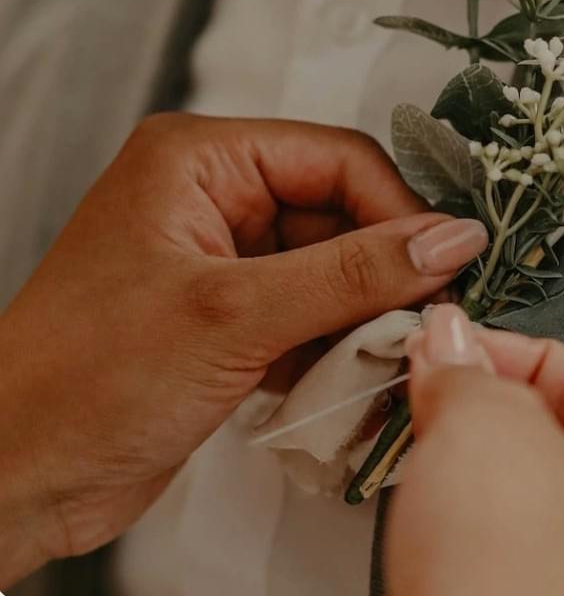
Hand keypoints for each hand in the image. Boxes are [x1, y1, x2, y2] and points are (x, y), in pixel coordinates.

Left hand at [0, 114, 487, 585]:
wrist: (16, 475)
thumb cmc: (81, 381)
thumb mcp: (235, 315)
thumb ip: (353, 273)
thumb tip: (449, 240)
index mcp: (200, 161)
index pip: (339, 159)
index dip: (398, 212)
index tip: (445, 266)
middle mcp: (214, 200)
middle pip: (344, 215)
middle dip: (383, 274)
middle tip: (422, 322)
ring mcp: (224, 264)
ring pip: (336, 272)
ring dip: (364, 319)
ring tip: (378, 360)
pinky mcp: (232, 320)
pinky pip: (314, 317)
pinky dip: (338, 350)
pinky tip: (344, 382)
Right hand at [387, 306, 563, 595]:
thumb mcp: (482, 438)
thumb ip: (471, 377)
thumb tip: (454, 348)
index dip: (517, 357)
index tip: (452, 359)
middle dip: (502, 428)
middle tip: (437, 424)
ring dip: (500, 496)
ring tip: (441, 501)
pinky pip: (555, 575)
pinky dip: (507, 557)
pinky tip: (463, 566)